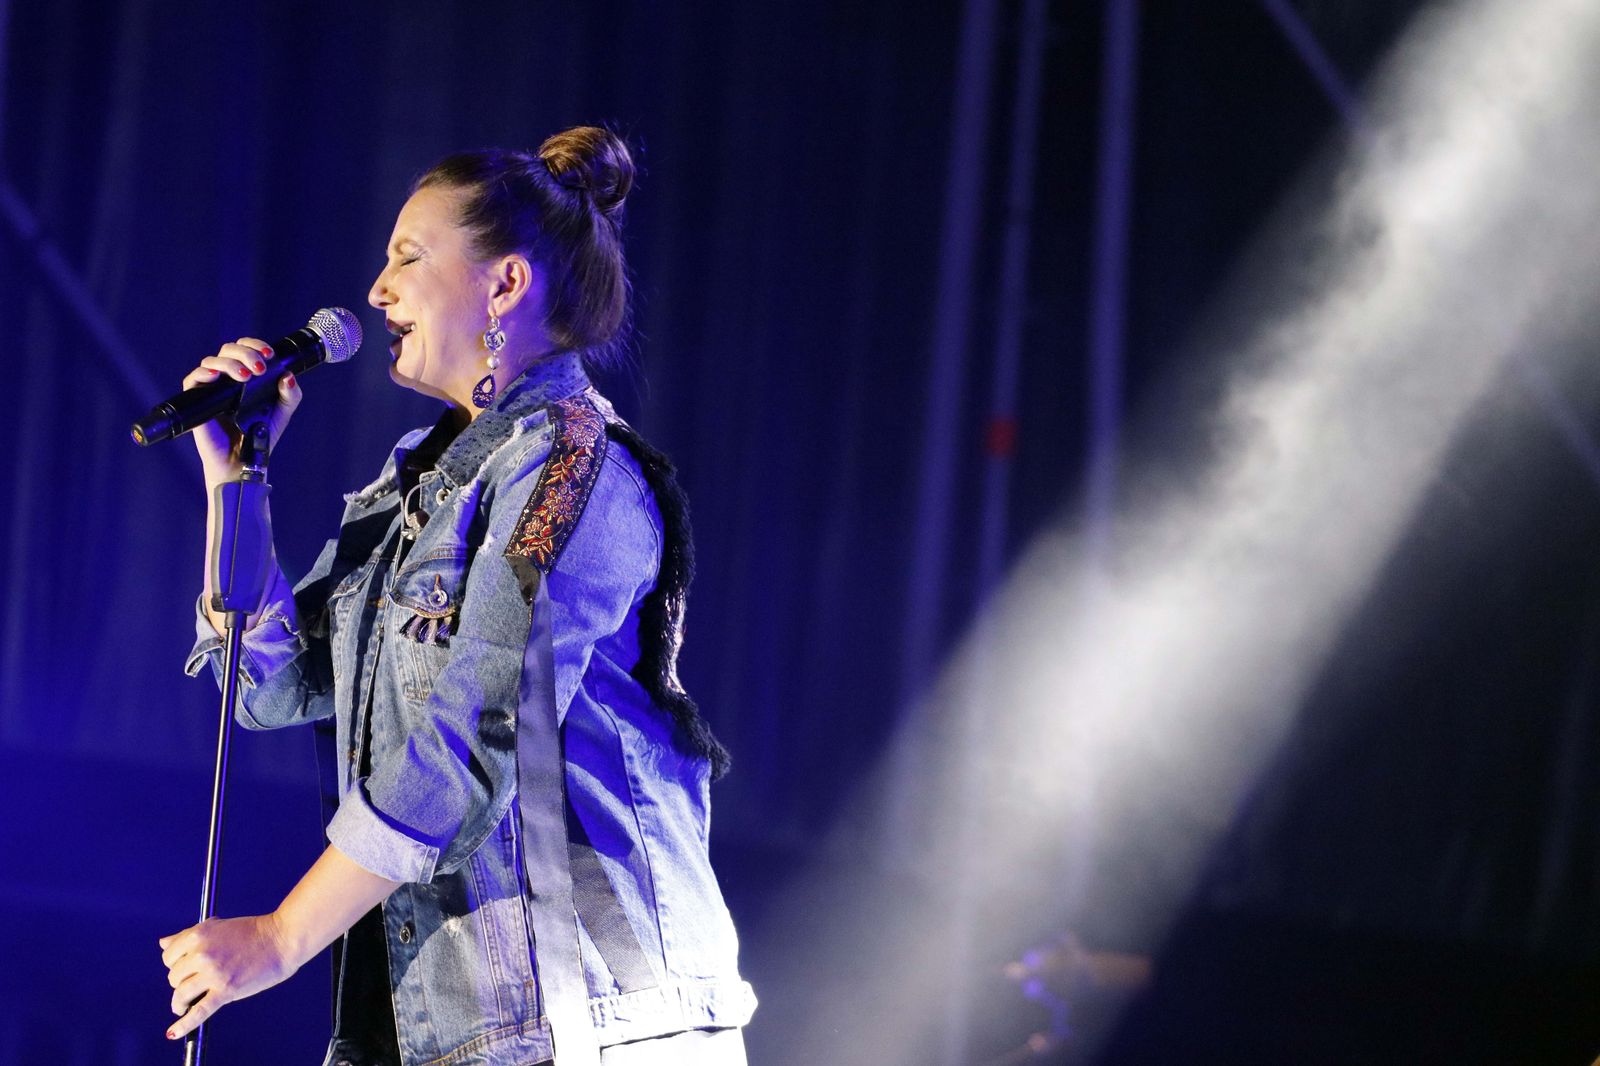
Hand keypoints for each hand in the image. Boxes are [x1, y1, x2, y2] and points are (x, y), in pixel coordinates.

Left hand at [158, 914, 300, 1040]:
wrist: (282, 938)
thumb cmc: (253, 931)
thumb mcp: (217, 927)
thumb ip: (188, 935)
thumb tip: (163, 943)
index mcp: (199, 934)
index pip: (169, 955)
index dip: (176, 963)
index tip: (185, 967)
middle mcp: (202, 953)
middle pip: (174, 976)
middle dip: (182, 981)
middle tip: (197, 981)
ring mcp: (213, 973)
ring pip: (181, 994)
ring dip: (180, 1002)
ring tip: (184, 1005)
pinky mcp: (226, 990)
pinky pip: (199, 1011)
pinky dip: (184, 1024)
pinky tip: (173, 1032)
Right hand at [182, 337, 302, 484]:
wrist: (243, 460)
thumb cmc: (260, 434)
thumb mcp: (282, 413)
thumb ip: (289, 395)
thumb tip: (288, 376)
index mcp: (247, 375)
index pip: (246, 349)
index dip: (256, 345)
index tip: (269, 354)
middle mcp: (227, 377)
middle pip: (229, 350)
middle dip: (246, 353)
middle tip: (259, 369)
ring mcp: (212, 388)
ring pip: (212, 361)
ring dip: (229, 363)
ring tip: (245, 377)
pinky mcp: (198, 400)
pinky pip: (193, 379)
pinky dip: (203, 373)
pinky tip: (216, 376)